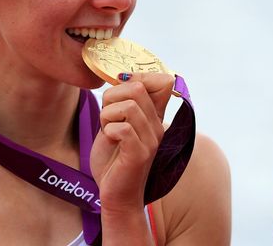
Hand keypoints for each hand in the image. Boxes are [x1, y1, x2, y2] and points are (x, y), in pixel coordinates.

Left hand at [90, 72, 174, 213]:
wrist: (116, 195)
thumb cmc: (114, 159)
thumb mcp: (118, 124)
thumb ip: (122, 103)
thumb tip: (122, 77)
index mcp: (155, 115)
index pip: (164, 80)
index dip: (138, 77)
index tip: (121, 90)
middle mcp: (158, 125)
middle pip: (138, 87)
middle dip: (112, 97)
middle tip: (107, 117)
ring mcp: (151, 140)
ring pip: (128, 106)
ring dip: (107, 115)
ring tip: (107, 130)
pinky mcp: (140, 154)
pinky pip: (122, 128)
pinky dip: (108, 131)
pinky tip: (109, 140)